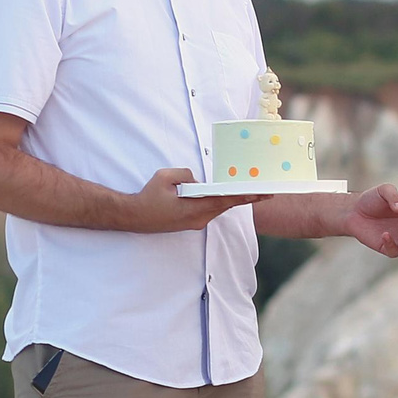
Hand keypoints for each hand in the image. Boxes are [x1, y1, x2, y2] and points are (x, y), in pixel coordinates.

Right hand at [127, 167, 260, 231]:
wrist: (134, 216)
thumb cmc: (148, 197)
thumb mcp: (165, 177)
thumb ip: (186, 174)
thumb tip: (196, 180)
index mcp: (195, 209)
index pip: (226, 201)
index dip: (246, 196)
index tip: (262, 194)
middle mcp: (199, 219)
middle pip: (225, 205)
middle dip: (244, 197)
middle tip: (264, 191)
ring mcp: (195, 223)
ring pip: (217, 208)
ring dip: (230, 200)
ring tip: (248, 191)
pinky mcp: (190, 223)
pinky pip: (208, 210)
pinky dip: (217, 202)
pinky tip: (224, 196)